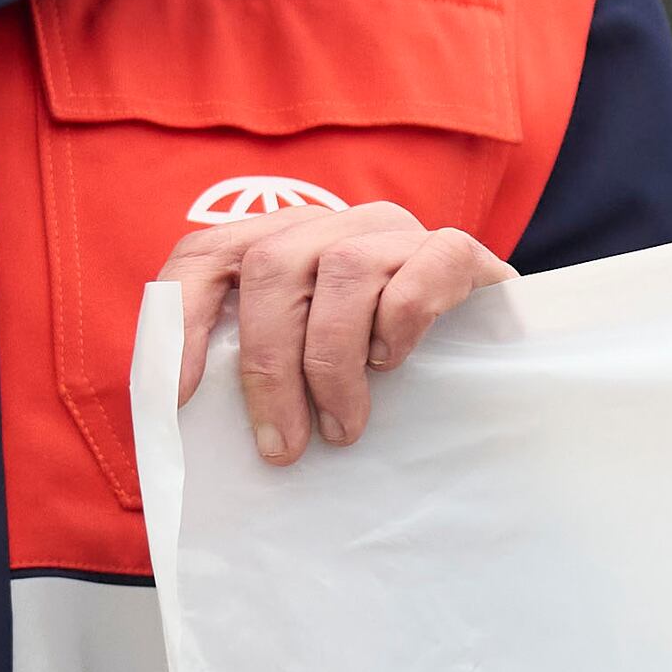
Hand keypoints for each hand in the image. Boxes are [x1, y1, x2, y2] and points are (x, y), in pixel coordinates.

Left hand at [161, 200, 512, 465]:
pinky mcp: (455, 249)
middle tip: (283, 446)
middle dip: (269, 367)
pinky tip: (394, 364)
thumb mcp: (300, 371)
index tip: (182, 397)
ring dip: (333, 363)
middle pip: (271, 265)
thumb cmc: (374, 375)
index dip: (183, 318)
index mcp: (280, 242)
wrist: (489, 361)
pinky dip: (398, 326)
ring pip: (342, 271)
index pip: (207, 253)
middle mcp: (333, 225)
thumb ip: (250, 375)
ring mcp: (394, 231)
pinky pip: (419, 271)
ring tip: (343, 427)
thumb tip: (184, 422)